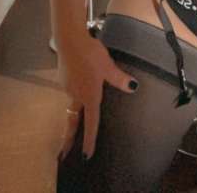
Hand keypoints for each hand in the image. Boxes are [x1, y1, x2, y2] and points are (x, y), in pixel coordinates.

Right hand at [57, 32, 137, 160]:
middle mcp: (76, 96)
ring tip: (77, 116)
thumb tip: (134, 88)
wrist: (69, 39)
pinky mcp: (63, 78)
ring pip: (72, 104)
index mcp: (89, 97)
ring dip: (73, 113)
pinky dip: (73, 94)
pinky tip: (77, 82)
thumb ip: (120, 79)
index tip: (86, 156)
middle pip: (74, 120)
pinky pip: (70, 90)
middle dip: (69, 138)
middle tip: (64, 154)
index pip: (90, 124)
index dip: (89, 140)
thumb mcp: (108, 66)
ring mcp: (67, 87)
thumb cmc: (90, 54)